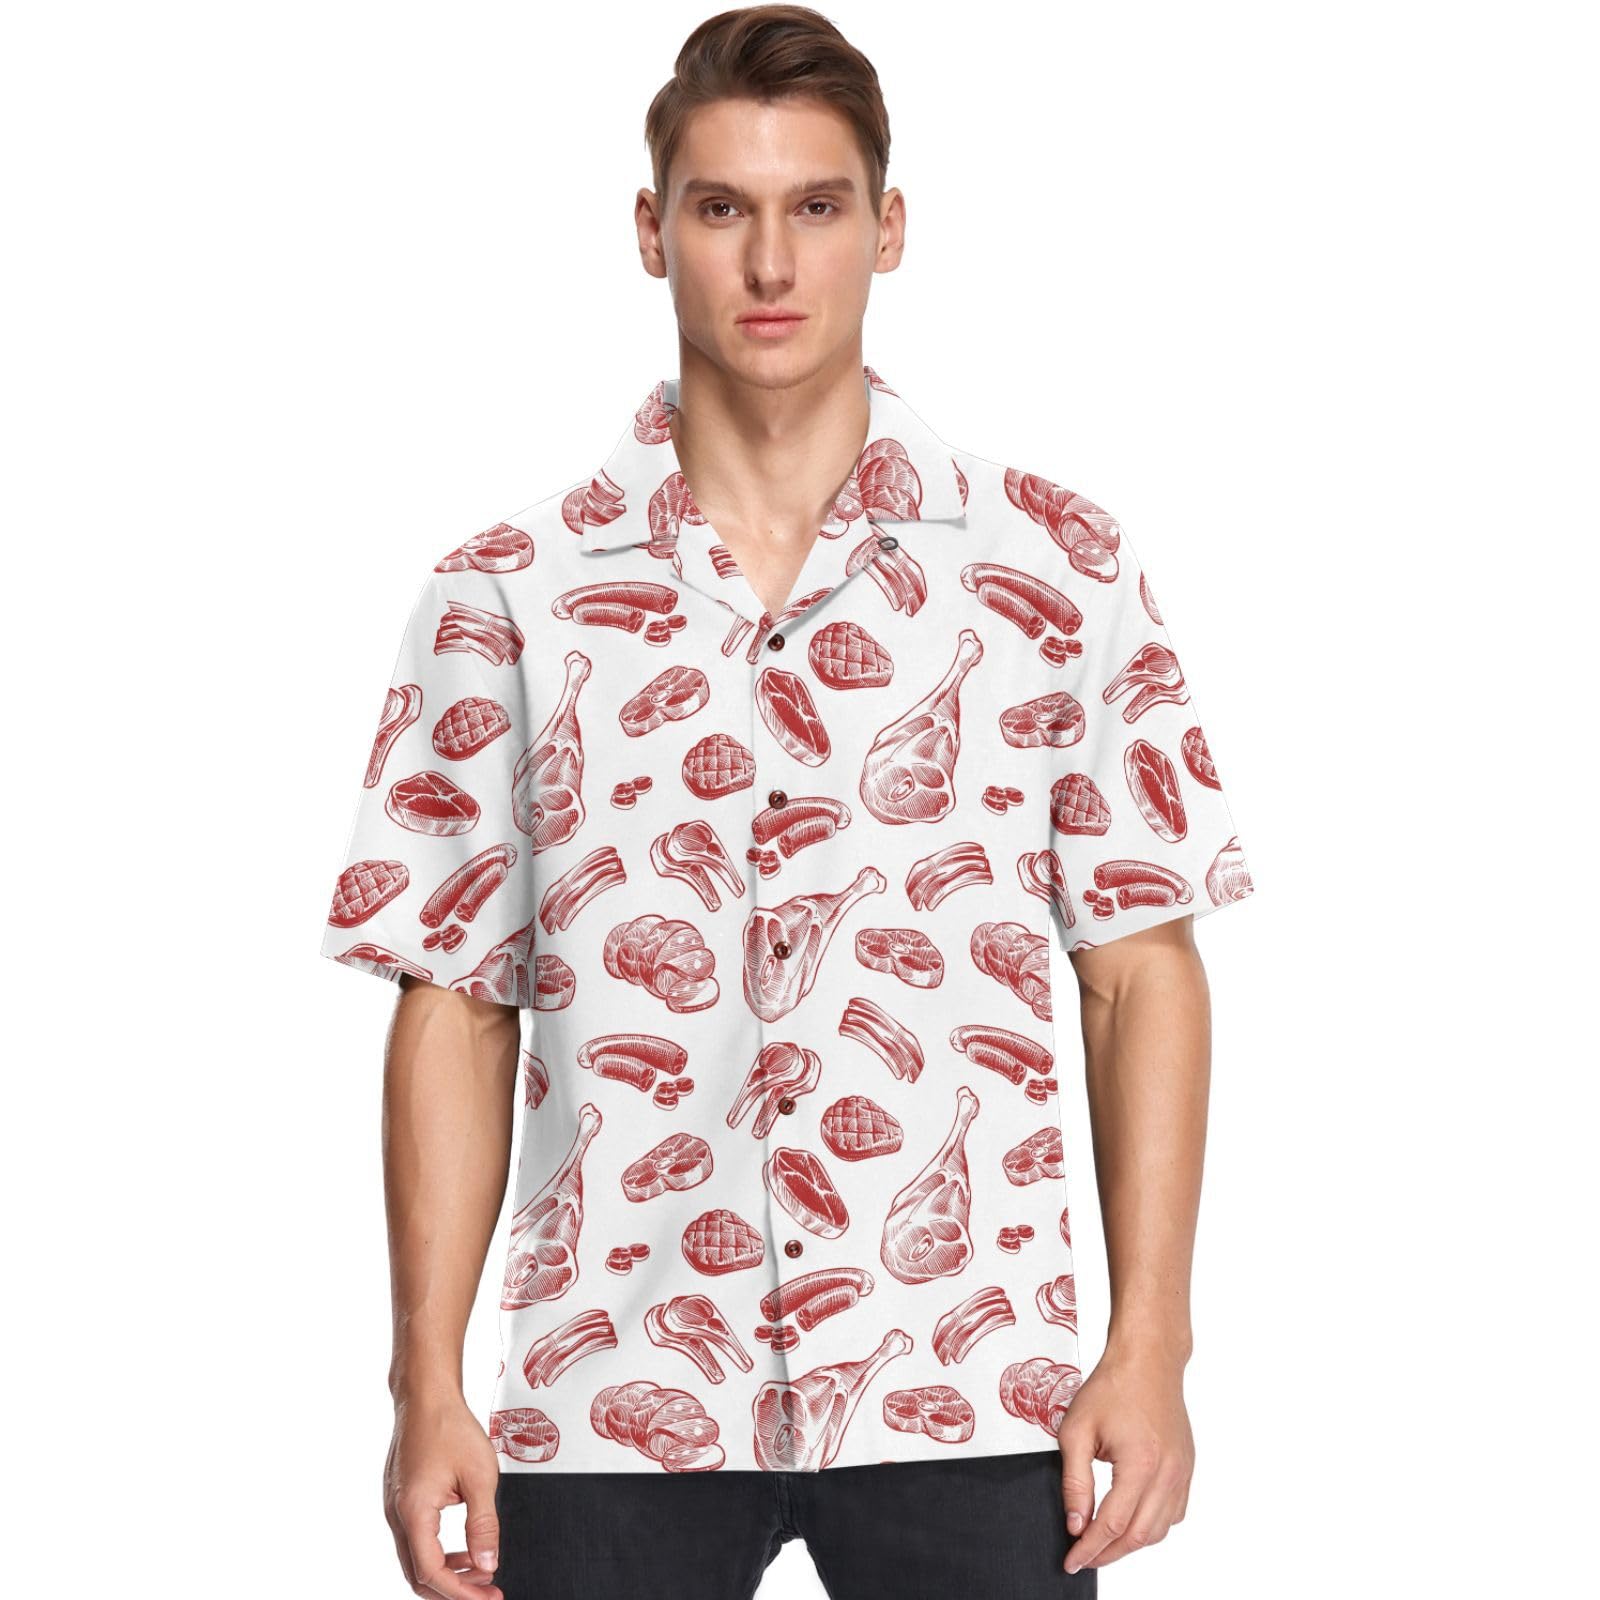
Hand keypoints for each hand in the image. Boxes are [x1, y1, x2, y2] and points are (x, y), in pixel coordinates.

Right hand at [384, 1391, 503, 1598]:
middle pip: (418, 1574)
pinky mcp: (400, 1498)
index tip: (487, 1596)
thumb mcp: (479, 1476)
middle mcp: (397, 1515)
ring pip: (415, 1558)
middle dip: (453, 1589)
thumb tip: (488, 1563)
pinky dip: (438, 1551)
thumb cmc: (450, 1426)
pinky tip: (463, 1547)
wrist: (426, 1395)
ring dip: (447, 1571)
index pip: (431, 1573)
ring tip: (480, 1571)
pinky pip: (415, 1538)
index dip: (460, 1591)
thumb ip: (484, 1524)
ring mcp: (395, 1507)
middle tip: (486, 1592)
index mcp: (414, 1513)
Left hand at [1057, 1348, 1193, 1573]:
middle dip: (1109, 1553)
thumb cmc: (1111, 1388)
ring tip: (1103, 1543)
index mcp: (1141, 1464)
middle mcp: (1168, 1474)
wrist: (1148, 1362)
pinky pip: (1173, 1513)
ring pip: (1159, 1530)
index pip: (1113, 1524)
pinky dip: (1151, 1526)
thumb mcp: (1076, 1430)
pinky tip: (1130, 1520)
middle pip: (1139, 1536)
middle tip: (1084, 1558)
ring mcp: (1182, 1473)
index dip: (1090, 1548)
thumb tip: (1076, 1524)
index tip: (1072, 1561)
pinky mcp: (1187, 1469)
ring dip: (1131, 1543)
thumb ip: (1075, 1482)